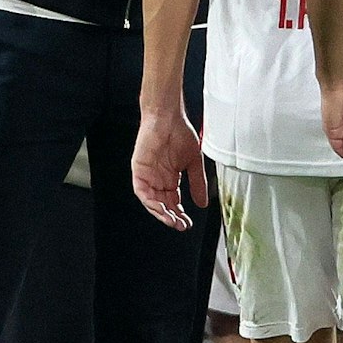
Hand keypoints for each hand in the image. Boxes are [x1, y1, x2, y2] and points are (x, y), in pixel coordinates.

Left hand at [131, 105, 206, 229]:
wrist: (168, 117)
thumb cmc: (180, 133)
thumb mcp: (193, 162)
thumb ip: (197, 183)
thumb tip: (203, 203)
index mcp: (170, 178)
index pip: (173, 202)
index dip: (180, 214)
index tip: (188, 223)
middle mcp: (158, 179)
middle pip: (162, 205)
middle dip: (171, 217)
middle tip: (180, 225)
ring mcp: (148, 175)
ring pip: (151, 201)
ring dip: (160, 212)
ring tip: (171, 220)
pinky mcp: (139, 170)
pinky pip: (141, 191)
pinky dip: (149, 201)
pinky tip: (158, 207)